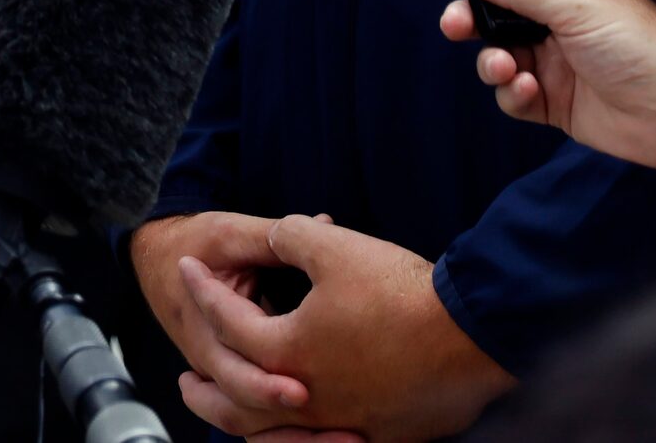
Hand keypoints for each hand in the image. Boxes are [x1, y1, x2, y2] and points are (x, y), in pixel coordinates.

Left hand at [149, 214, 512, 438]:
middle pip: (235, 402)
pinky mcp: (378, 432)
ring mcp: (343, 421)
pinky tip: (298, 423)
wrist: (473, 335)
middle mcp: (306, 395)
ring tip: (231, 411)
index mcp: (286, 349)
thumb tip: (277, 233)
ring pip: (274, 433)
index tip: (188, 271)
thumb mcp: (334, 245)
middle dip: (204, 391)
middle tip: (183, 381)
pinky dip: (295, 438)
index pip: (229, 321)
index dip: (203, 289)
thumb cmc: (402, 292)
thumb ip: (291, 235)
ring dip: (242, 420)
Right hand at [438, 0, 655, 176]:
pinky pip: (513, 97)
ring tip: (504, 64)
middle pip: (496, 18)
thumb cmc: (652, 47)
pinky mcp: (558, 104)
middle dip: (471, 20)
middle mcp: (560, 23)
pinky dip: (511, 93)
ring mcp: (558, 64)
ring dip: (490, 60)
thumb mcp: (581, 4)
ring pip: (498, 58)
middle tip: (457, 24)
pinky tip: (527, 89)